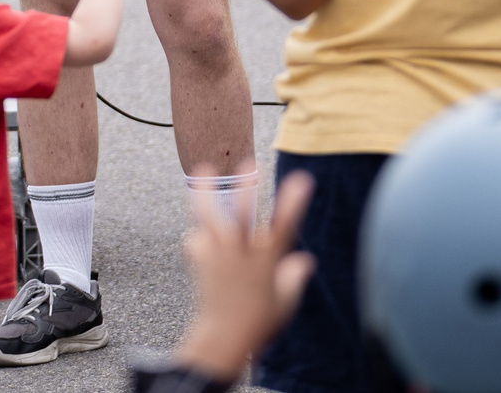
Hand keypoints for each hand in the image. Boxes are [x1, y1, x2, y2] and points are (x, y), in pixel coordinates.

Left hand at [173, 170, 315, 383]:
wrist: (222, 340)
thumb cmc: (258, 324)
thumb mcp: (284, 304)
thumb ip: (293, 279)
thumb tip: (306, 261)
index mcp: (266, 263)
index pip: (284, 226)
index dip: (293, 201)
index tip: (302, 178)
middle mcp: (240, 255)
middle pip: (241, 215)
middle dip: (245, 188)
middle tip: (248, 161)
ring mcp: (217, 256)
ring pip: (209, 217)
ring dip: (206, 193)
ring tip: (203, 169)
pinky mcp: (200, 262)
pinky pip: (195, 239)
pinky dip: (198, 235)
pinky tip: (201, 238)